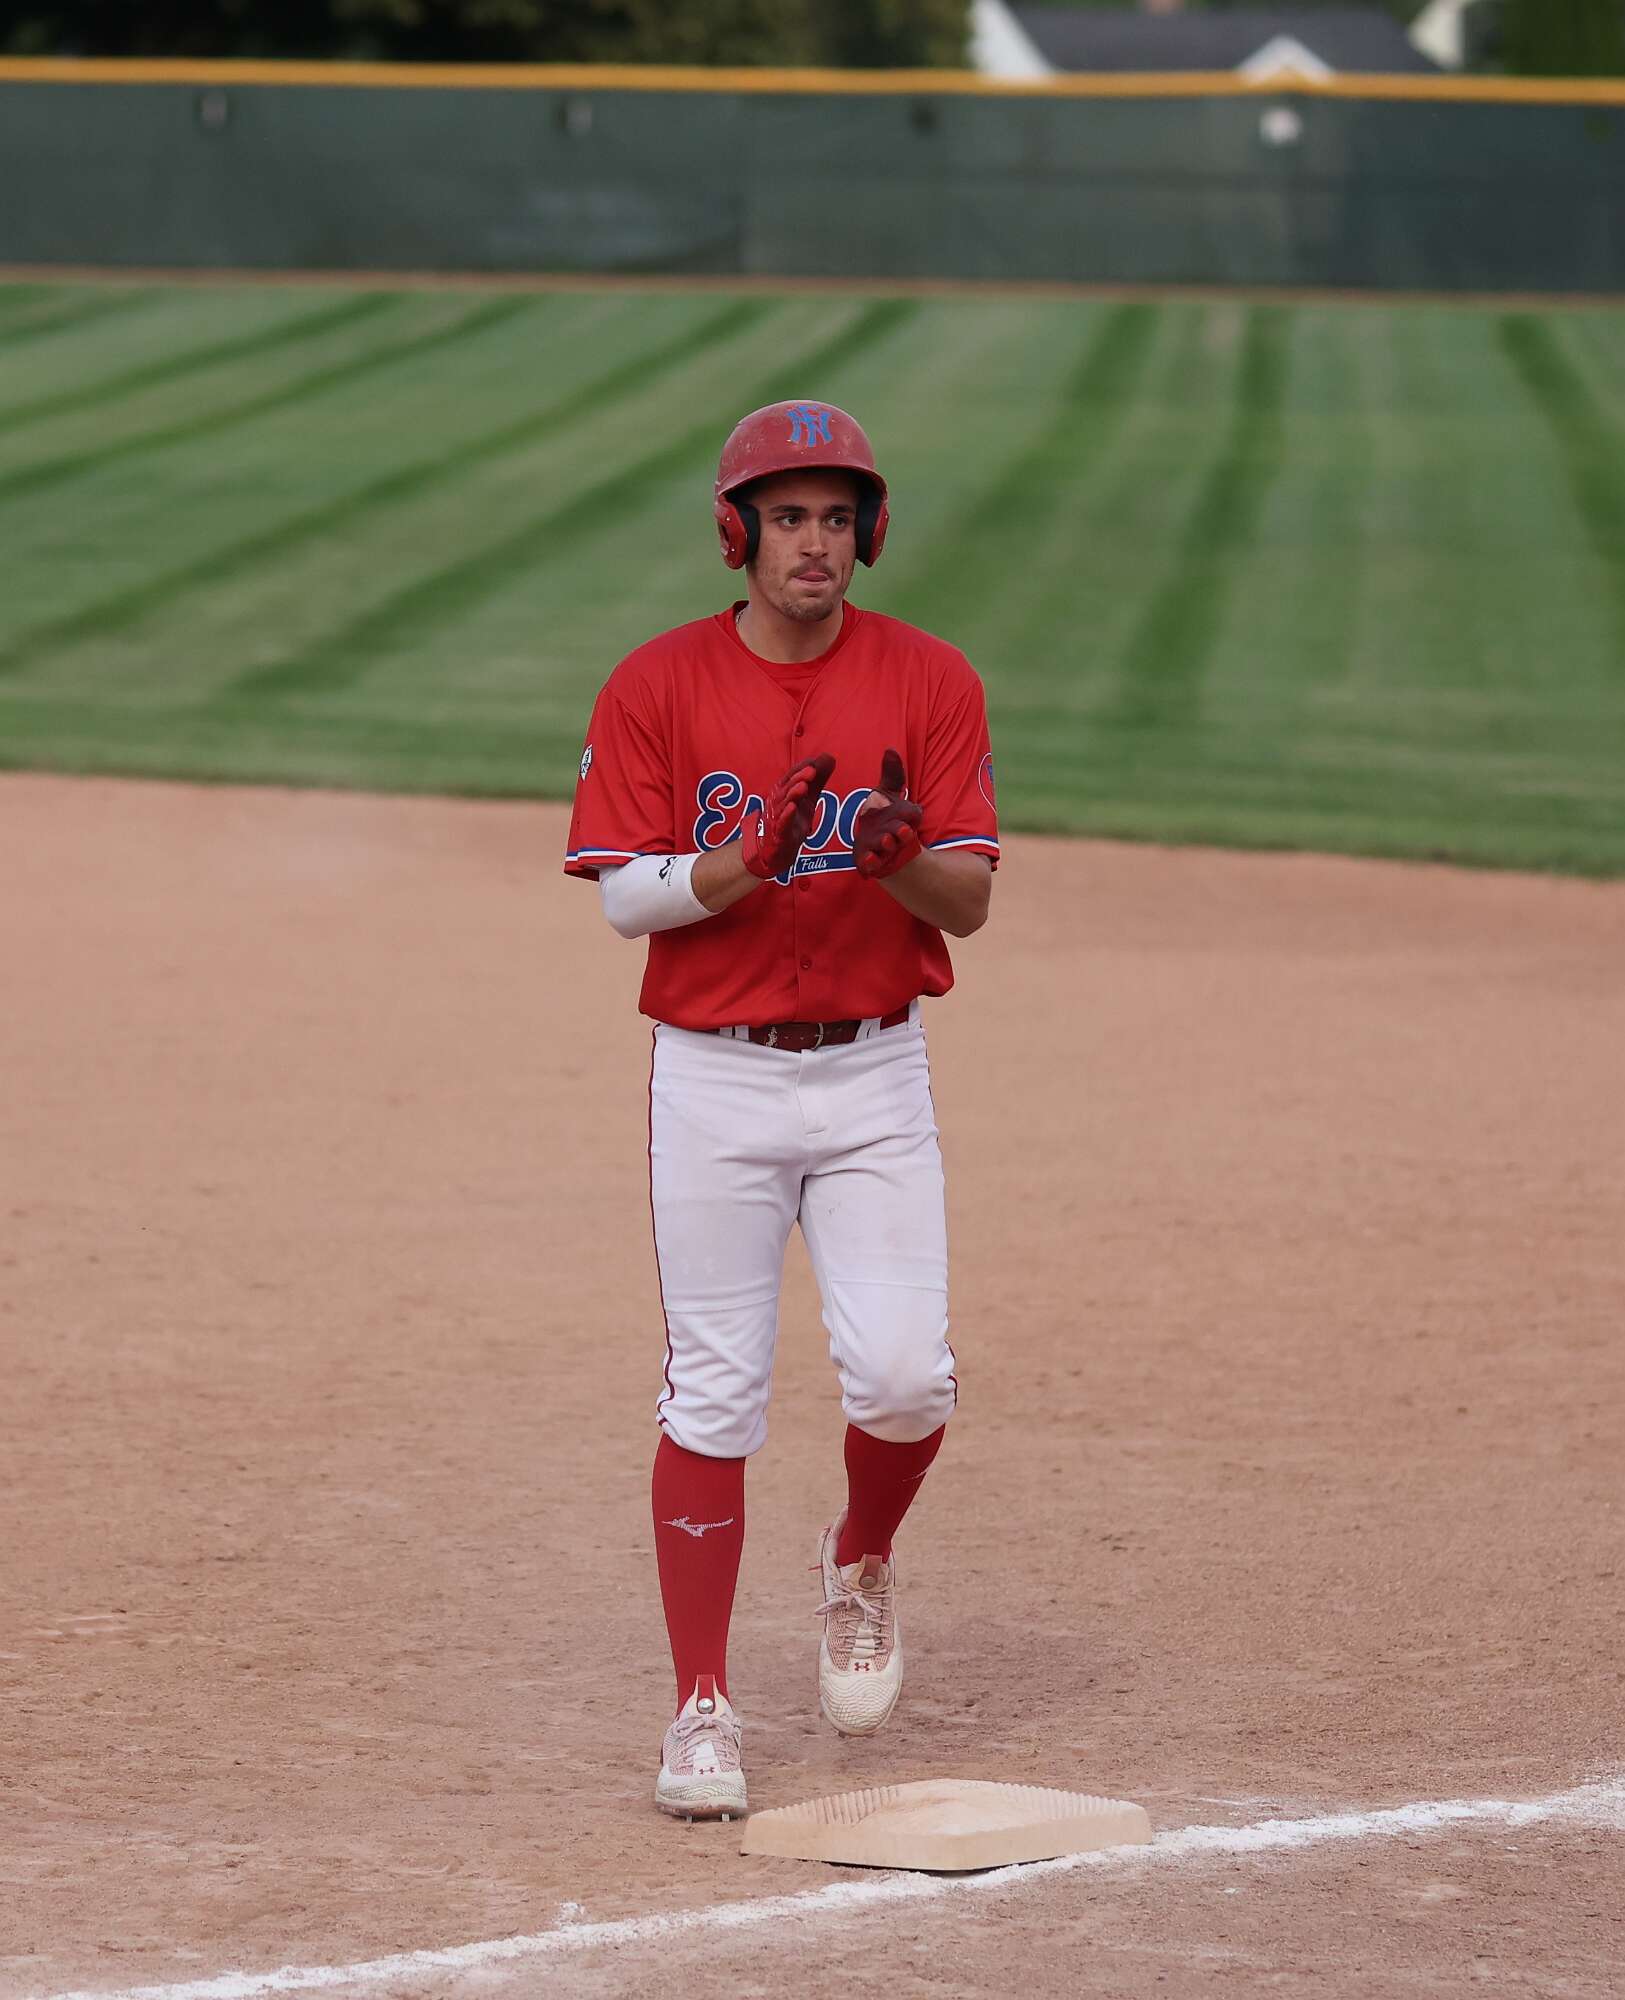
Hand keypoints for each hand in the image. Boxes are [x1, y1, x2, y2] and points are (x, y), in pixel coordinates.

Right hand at [740, 752, 836, 878]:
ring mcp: (777, 818)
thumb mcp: (808, 798)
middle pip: (787, 787)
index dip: (802, 768)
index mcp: (784, 792)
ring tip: (804, 786)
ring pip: (783, 803)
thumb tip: (830, 757)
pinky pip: (781, 823)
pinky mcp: (778, 834)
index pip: (792, 776)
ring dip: (793, 794)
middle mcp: (778, 802)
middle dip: (798, 778)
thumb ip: (818, 780)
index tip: (815, 761)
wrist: (777, 850)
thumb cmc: (791, 820)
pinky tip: (792, 807)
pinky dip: (786, 815)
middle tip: (812, 771)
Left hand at [852, 748, 923, 880]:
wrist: (879, 846)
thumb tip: (890, 749)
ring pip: (888, 848)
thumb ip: (892, 775)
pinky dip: (871, 862)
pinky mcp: (873, 862)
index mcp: (905, 818)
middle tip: (900, 830)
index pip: (912, 815)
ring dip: (887, 845)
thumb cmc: (886, 816)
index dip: (910, 815)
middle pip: (901, 833)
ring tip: (884, 841)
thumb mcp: (889, 794)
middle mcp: (898, 834)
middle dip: (900, 832)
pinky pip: (874, 864)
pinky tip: (866, 859)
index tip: (911, 814)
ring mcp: (886, 850)